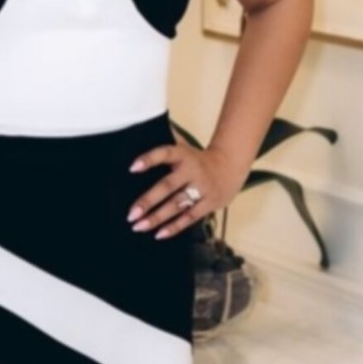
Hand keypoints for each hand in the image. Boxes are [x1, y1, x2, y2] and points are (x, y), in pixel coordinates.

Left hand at [126, 141, 247, 240]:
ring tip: (139, 226)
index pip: (164, 154)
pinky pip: (190, 218)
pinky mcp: (209, 204)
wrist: (231, 166)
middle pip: (168, 186)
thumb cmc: (198, 159)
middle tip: (131, 213)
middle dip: (148, 200)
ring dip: (157, 217)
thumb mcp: (184, 147)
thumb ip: (166, 145)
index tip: (132, 167)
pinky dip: (174, 227)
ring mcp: (202, 188)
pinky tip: (159, 234)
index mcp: (183, 155)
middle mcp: (192, 171)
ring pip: (177, 205)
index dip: (149, 159)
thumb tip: (143, 129)